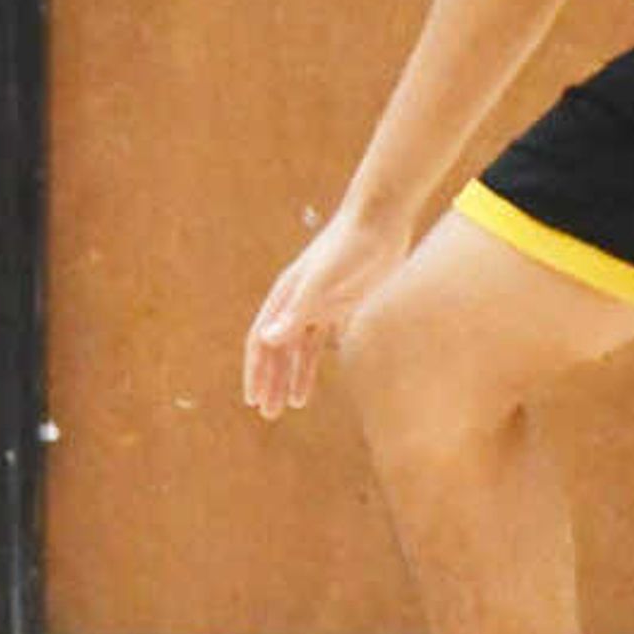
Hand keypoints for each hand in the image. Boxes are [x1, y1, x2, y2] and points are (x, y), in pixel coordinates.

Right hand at [243, 206, 405, 418]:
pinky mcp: (344, 302)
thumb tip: (266, 340)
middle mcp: (298, 302)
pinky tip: (323, 378)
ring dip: (294, 375)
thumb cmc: (348, 247)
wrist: (379, 219)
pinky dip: (319, 361)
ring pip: (300, 348)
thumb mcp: (321, 282)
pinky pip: (324, 339)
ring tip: (295, 405)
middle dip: (271, 381)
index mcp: (285, 297)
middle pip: (278, 349)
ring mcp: (321, 303)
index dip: (255, 371)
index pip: (261, 341)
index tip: (254, 400)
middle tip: (269, 414)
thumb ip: (296, 311)